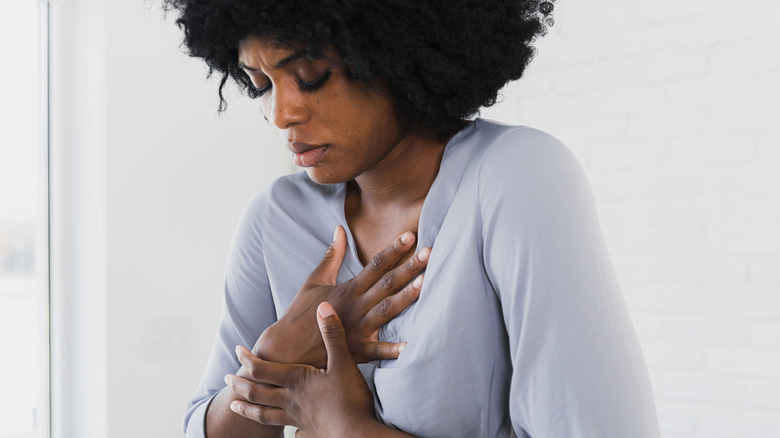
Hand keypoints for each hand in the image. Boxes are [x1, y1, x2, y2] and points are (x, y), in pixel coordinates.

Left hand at [227, 302, 378, 437]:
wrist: (357, 435)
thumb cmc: (349, 399)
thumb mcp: (343, 361)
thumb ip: (332, 334)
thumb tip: (323, 306)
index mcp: (296, 380)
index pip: (261, 368)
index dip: (247, 359)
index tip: (237, 350)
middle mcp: (290, 401)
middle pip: (257, 393)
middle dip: (240, 384)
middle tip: (227, 378)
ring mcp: (297, 420)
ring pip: (265, 415)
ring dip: (248, 409)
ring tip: (235, 406)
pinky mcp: (309, 434)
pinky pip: (291, 432)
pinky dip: (285, 430)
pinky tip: (288, 431)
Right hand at [250, 226, 428, 367]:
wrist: (284, 349)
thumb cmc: (300, 313)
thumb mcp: (314, 281)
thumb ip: (332, 256)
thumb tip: (340, 229)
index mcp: (347, 289)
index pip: (375, 265)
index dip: (393, 250)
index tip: (411, 235)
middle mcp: (355, 307)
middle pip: (386, 284)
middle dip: (409, 268)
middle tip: (430, 252)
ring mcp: (356, 329)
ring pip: (386, 311)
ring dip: (407, 298)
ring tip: (426, 284)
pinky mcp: (355, 352)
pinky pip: (376, 351)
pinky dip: (392, 350)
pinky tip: (410, 346)